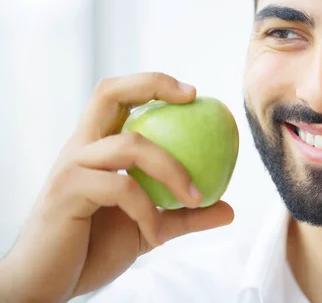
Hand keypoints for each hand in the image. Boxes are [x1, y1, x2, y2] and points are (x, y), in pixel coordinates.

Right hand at [0, 73, 234, 302]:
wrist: (48, 283)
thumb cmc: (93, 249)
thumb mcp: (149, 227)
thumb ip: (184, 216)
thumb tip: (228, 209)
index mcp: (97, 148)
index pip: (118, 97)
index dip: (153, 84)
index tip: (193, 93)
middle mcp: (81, 148)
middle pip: (110, 93)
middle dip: (152, 84)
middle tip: (191, 97)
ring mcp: (71, 167)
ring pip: (129, 145)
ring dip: (173, 171)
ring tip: (196, 200)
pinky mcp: (66, 192)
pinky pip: (122, 189)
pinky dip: (149, 212)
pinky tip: (158, 236)